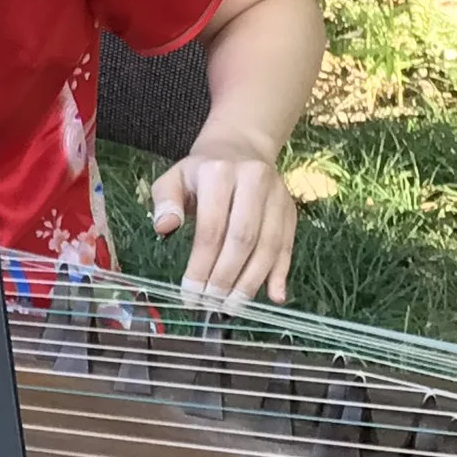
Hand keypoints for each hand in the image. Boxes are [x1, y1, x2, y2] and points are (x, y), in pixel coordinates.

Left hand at [151, 127, 297, 305]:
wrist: (239, 150)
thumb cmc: (200, 173)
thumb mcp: (174, 178)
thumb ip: (165, 201)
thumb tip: (164, 228)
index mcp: (220, 173)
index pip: (212, 226)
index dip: (202, 263)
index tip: (191, 292)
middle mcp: (254, 181)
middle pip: (243, 238)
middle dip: (227, 276)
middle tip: (212, 304)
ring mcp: (277, 196)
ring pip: (269, 246)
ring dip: (252, 281)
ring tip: (233, 307)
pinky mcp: (291, 211)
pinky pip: (288, 246)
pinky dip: (281, 274)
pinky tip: (274, 297)